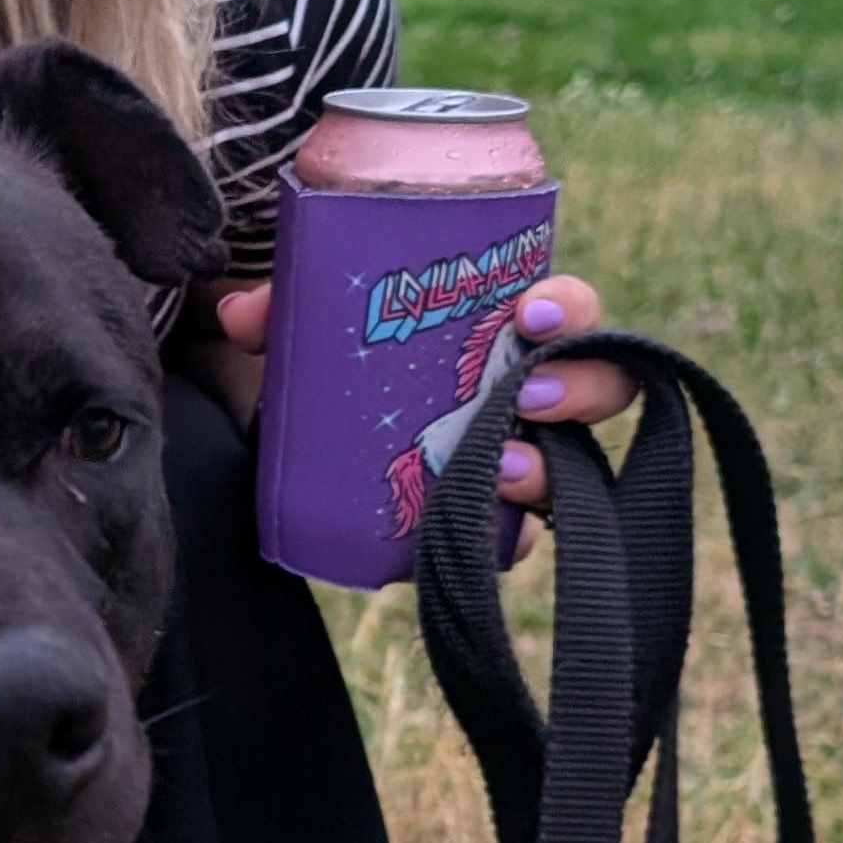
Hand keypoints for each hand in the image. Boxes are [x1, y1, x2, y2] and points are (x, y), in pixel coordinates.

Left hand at [206, 273, 635, 527]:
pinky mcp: (489, 521)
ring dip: (551, 465)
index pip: (565, 309)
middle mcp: (526, 393)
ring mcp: (518, 458)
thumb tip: (243, 315)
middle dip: (582, 386)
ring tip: (505, 467)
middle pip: (599, 385)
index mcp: (500, 331)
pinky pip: (523, 536)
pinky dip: (513, 534)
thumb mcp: (316, 330)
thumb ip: (285, 309)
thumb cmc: (343, 366)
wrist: (310, 451)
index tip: (532, 311)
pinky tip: (494, 528)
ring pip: (578, 464)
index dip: (569, 306)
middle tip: (527, 394)